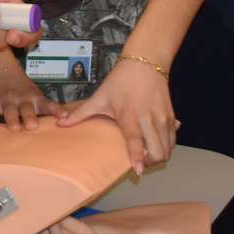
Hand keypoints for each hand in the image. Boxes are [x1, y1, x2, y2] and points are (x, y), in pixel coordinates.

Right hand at [0, 52, 60, 130]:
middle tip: (33, 126)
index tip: (64, 116)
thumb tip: (66, 125)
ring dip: (12, 119)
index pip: (48, 105)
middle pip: (27, 110)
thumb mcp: (35, 97)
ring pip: (10, 111)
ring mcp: (7, 101)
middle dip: (30, 117)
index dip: (56, 110)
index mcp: (35, 100)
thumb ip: (45, 110)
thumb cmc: (22, 91)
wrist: (0, 72)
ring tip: (14, 128)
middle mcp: (22, 100)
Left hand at [59, 57, 177, 174]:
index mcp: (130, 116)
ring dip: (159, 156)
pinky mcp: (171, 116)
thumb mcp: (99, 97)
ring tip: (147, 156)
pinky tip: (157, 144)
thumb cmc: (121, 81)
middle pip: (158, 151)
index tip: (138, 171)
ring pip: (168, 147)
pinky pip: (173, 139)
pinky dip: (167, 146)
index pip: (136, 141)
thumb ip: (81, 113)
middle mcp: (149, 119)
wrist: (145, 63)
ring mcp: (163, 118)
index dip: (138, 158)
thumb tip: (60, 124)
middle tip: (140, 163)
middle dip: (151, 163)